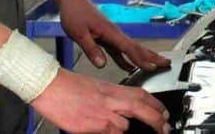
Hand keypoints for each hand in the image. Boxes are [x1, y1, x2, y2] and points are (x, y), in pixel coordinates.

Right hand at [32, 69, 168, 133]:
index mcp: (111, 88)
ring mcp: (102, 111)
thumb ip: (109, 100)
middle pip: (141, 106)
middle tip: (165, 127)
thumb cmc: (67, 88)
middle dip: (157, 118)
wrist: (49, 85)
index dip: (156, 104)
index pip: (140, 94)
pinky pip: (112, 132)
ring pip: (126, 125)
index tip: (164, 112)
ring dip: (130, 131)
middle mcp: (110, 98)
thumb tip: (119, 114)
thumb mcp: (94, 90)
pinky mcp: (93, 123)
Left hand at [59, 0, 170, 71]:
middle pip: (137, 47)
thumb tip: (102, 64)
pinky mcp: (105, 36)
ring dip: (143, 57)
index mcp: (110, 32)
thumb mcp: (78, 33)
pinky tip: (128, 67)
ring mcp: (111, 35)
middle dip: (152, 56)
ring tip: (154, 66)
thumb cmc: (74, 13)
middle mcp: (114, 33)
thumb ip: (91, 49)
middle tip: (166, 64)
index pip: (129, 48)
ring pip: (130, 48)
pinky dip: (127, 58)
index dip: (141, 59)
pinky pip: (120, 50)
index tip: (152, 67)